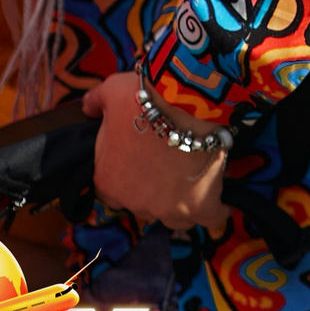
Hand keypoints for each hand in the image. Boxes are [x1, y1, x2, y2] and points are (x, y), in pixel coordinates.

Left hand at [84, 72, 231, 234]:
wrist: (186, 99)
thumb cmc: (145, 97)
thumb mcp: (111, 92)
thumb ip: (96, 101)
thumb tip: (89, 106)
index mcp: (107, 181)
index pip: (114, 189)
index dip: (129, 176)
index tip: (143, 162)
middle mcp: (134, 201)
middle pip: (145, 204)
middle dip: (156, 190)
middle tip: (170, 167)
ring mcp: (167, 207)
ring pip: (175, 218)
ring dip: (182, 205)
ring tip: (195, 188)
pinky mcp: (199, 204)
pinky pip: (210, 218)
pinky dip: (215, 210)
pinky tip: (221, 202)